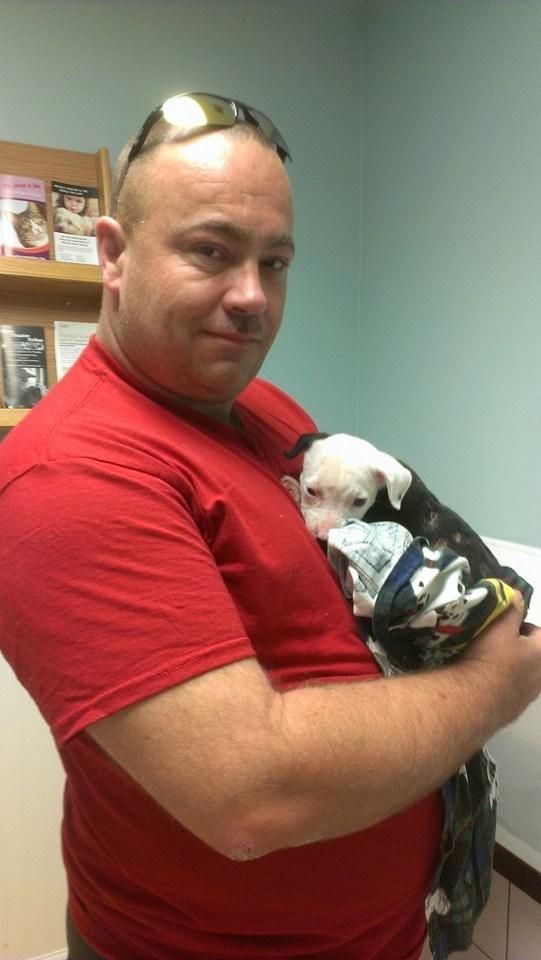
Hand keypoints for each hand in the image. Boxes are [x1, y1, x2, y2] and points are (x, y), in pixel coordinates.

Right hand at [460, 592, 540, 727]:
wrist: (472, 701)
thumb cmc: (487, 659)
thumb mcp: (498, 628)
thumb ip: (512, 611)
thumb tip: (519, 595)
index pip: (540, 633)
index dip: (522, 625)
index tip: (505, 625)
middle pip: (534, 655)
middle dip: (521, 647)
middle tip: (496, 642)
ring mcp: (529, 696)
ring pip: (526, 674)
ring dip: (514, 666)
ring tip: (491, 662)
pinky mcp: (515, 709)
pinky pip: (514, 690)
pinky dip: (505, 684)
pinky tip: (487, 682)